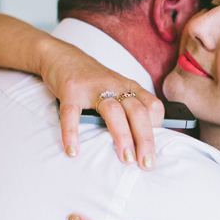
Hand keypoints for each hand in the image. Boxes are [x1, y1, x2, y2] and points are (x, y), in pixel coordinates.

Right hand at [38, 45, 162, 168]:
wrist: (62, 55)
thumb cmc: (92, 79)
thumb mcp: (116, 89)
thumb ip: (127, 110)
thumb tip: (138, 144)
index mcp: (129, 88)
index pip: (153, 106)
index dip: (157, 128)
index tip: (151, 149)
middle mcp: (115, 86)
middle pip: (138, 111)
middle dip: (145, 139)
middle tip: (145, 164)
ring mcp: (92, 87)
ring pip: (113, 111)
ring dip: (122, 136)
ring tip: (125, 159)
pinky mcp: (70, 90)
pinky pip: (72, 113)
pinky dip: (72, 133)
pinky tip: (73, 150)